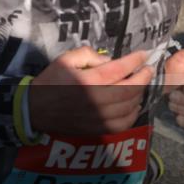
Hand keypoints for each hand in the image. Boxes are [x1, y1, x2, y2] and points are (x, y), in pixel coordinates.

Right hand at [29, 47, 152, 135]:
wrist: (36, 109)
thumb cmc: (50, 81)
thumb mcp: (64, 59)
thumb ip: (87, 54)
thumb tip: (109, 60)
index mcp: (88, 80)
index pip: (119, 68)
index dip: (135, 60)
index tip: (144, 55)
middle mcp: (97, 99)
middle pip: (130, 88)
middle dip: (143, 77)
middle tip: (148, 70)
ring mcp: (100, 116)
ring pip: (130, 105)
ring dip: (140, 93)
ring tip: (140, 85)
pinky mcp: (99, 128)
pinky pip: (124, 122)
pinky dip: (133, 113)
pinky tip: (134, 105)